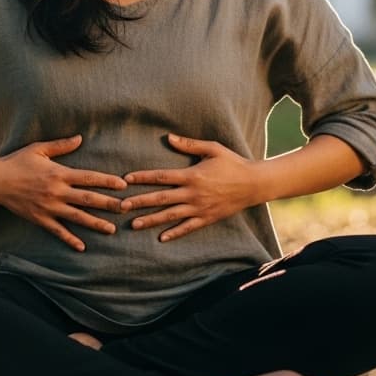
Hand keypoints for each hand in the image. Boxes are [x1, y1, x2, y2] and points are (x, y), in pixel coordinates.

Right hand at [0, 135, 126, 251]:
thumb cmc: (17, 162)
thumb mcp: (39, 149)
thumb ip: (61, 145)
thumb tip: (80, 137)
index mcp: (59, 173)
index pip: (89, 178)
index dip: (107, 181)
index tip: (123, 185)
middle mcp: (57, 192)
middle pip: (88, 199)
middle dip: (109, 204)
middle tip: (127, 209)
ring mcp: (49, 207)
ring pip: (77, 217)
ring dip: (96, 223)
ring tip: (112, 229)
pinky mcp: (40, 218)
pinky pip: (58, 231)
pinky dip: (70, 239)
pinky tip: (82, 247)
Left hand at [120, 134, 263, 241]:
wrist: (254, 184)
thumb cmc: (233, 163)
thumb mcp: (213, 149)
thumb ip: (190, 144)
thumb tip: (169, 137)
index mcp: (192, 175)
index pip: (161, 176)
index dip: (143, 177)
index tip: (126, 180)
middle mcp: (193, 193)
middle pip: (161, 198)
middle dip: (140, 202)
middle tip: (121, 206)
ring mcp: (200, 208)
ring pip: (170, 215)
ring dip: (151, 220)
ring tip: (134, 225)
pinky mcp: (207, 218)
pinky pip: (188, 227)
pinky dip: (175, 233)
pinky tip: (161, 238)